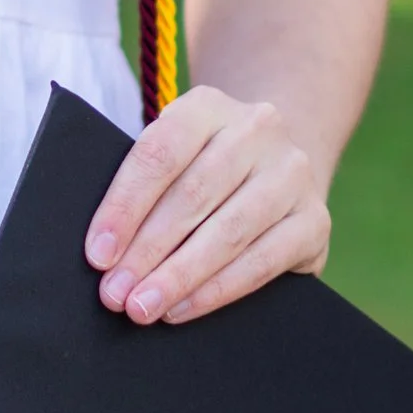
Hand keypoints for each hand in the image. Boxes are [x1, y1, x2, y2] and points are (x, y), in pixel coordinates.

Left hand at [83, 88, 330, 324]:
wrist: (275, 167)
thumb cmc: (201, 169)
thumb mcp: (174, 156)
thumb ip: (145, 188)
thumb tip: (103, 252)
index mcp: (208, 105)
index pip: (159, 154)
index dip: (124, 207)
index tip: (97, 254)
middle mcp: (257, 129)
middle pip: (192, 196)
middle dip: (146, 252)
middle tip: (114, 294)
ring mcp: (292, 173)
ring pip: (228, 232)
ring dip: (179, 276)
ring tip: (143, 308)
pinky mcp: (316, 220)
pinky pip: (263, 261)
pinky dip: (218, 289)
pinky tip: (183, 308)